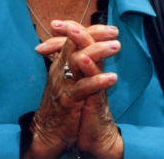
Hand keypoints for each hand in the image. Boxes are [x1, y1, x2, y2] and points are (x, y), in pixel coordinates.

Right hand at [26, 22, 120, 158]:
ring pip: (78, 60)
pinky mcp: (69, 101)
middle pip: (75, 43)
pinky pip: (83, 87)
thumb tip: (96, 46)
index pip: (74, 38)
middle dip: (95, 34)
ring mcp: (64, 84)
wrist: (47, 133)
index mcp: (61, 62)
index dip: (92, 30)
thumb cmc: (62, 104)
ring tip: (116, 46)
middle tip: (115, 32)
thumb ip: (80, 62)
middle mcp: (60, 69)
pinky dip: (98, 81)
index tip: (112, 29)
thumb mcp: (69, 79)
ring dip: (98, 51)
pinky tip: (112, 77)